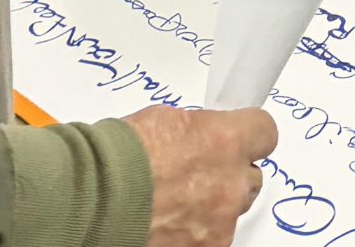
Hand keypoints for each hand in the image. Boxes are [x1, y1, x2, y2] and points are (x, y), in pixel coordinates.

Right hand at [124, 105, 277, 246]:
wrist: (90, 199)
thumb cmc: (115, 158)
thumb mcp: (162, 121)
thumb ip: (195, 131)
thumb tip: (199, 138)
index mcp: (225, 140)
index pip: (264, 131)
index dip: (249, 133)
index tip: (241, 135)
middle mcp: (230, 183)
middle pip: (250, 177)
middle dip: (229, 174)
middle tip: (197, 173)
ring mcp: (219, 222)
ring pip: (231, 212)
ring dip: (210, 207)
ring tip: (172, 203)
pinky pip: (212, 238)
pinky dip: (195, 233)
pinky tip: (168, 223)